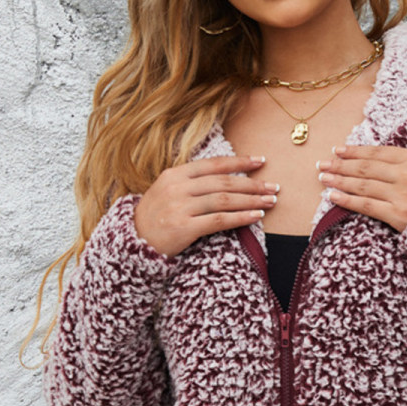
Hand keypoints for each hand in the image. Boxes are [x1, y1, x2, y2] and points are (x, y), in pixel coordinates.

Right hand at [135, 155, 279, 256]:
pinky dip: (241, 217)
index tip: (260, 162)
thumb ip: (191, 184)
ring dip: (251, 200)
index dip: (239, 162)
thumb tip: (224, 179)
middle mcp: (177, 187)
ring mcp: (180, 207)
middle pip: (223, 182)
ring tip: (270, 202)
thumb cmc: (155, 219)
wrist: (132, 243)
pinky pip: (219, 220)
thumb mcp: (167, 193)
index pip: (213, 164)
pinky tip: (256, 216)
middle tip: (274, 187)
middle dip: (252, 183)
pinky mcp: (184, 228)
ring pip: (224, 199)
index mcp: (175, 174)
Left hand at [315, 145, 406, 232]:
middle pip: (366, 167)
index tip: (339, 150)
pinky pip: (366, 205)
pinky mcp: (398, 215)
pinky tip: (332, 196)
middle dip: (341, 164)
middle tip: (323, 163)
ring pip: (363, 184)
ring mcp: (401, 195)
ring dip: (339, 180)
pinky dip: (347, 199)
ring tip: (323, 177)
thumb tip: (378, 162)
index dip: (355, 151)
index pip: (378, 152)